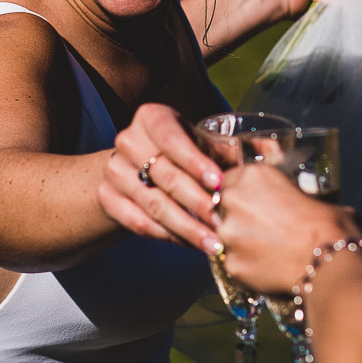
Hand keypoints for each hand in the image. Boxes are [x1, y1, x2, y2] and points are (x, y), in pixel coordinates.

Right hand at [98, 102, 224, 253]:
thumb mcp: (200, 141)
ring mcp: (114, 170)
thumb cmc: (182, 152)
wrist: (138, 166)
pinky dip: (166, 236)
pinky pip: (138, 222)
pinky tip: (189, 244)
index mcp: (151, 118)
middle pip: (164, 176)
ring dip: (186, 227)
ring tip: (212, 243)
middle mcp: (128, 141)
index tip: (218, 183)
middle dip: (197, 201)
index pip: (172, 140)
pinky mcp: (107, 197)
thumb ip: (223, 148)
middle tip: (222, 222)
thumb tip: (254, 156)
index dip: (195, 162)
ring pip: (153, 204)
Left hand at [210, 159, 361, 295]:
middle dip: (235, 216)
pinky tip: (266, 268)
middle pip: (221, 206)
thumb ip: (294, 197)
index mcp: (253, 176)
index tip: (252, 202)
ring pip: (224, 236)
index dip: (242, 193)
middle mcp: (233, 200)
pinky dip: (246, 266)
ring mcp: (228, 233)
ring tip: (265, 251)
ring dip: (239, 242)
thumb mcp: (314, 197)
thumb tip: (305, 206)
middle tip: (258, 228)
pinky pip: (232, 263)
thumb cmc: (328, 227)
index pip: (230, 179)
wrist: (329, 263)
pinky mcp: (230, 263)